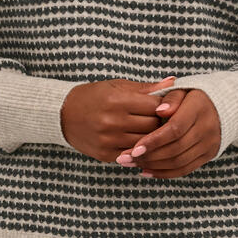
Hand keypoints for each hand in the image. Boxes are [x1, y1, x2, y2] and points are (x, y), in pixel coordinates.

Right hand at [60, 76, 175, 162]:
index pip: (155, 106)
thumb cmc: (94, 96)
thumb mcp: (117, 85)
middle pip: (153, 126)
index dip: (165, 107)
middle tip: (163, 119)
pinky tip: (141, 143)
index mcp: (117, 100)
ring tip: (154, 131)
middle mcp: (112, 121)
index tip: (168, 106)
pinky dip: (140, 149)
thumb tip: (173, 83)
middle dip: (161, 123)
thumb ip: (146, 88)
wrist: (63, 114)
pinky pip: (133, 155)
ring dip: (153, 138)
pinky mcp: (106, 154)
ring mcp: (108, 140)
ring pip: (146, 143)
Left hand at [116, 88, 220, 177]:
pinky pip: (185, 169)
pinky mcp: (209, 154)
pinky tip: (147, 170)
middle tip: (126, 159)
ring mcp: (210, 143)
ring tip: (133, 164)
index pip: (175, 129)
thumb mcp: (181, 89)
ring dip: (154, 166)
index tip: (134, 148)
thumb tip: (159, 111)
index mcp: (199, 108)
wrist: (222, 104)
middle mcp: (207, 127)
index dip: (154, 140)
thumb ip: (169, 97)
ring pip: (179, 162)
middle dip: (149, 156)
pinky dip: (165, 173)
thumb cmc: (192, 96)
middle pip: (176, 149)